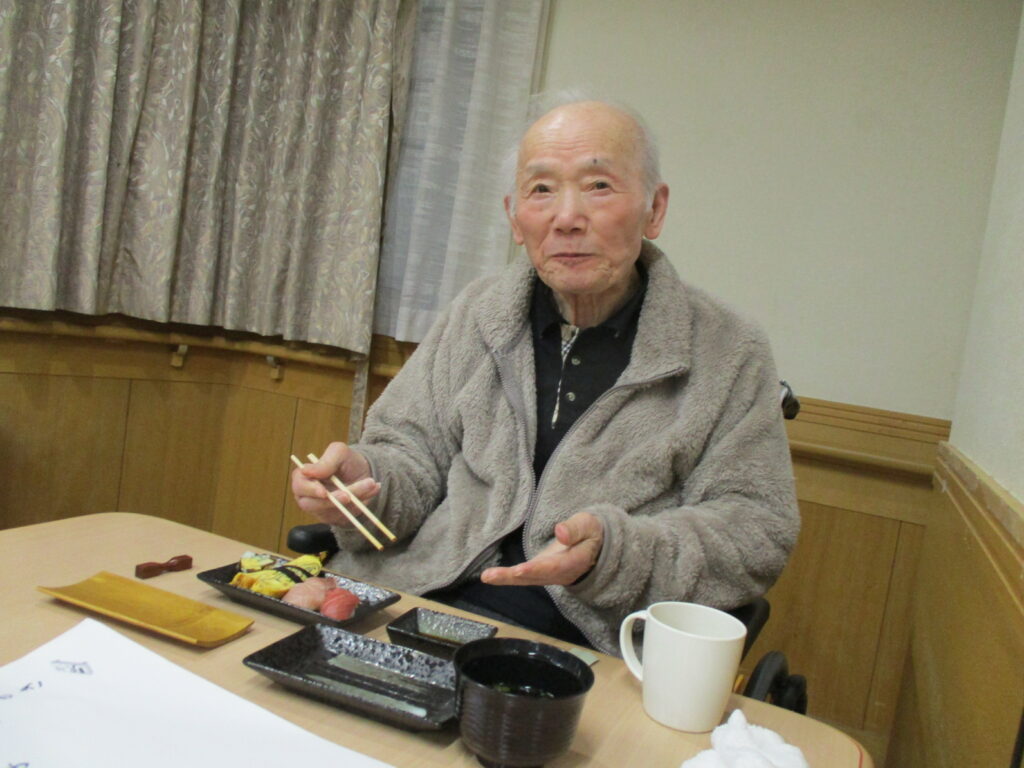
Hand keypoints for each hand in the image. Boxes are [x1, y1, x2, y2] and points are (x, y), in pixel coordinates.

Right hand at [290, 442, 379, 526]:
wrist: (364, 473)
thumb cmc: (347, 461)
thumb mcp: (339, 453)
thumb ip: (325, 461)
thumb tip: (306, 471)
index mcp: (304, 478)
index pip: (299, 486)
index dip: (310, 490)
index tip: (324, 492)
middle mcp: (308, 496)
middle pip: (312, 504)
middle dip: (332, 500)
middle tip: (349, 496)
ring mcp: (321, 509)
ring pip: (331, 511)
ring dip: (352, 501)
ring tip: (370, 485)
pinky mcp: (335, 517)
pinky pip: (344, 517)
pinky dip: (360, 505)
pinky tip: (372, 491)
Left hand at [480, 512, 603, 586]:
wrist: (594, 544)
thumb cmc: (590, 531)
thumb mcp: (588, 524)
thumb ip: (575, 529)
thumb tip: (560, 532)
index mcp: (575, 561)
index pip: (555, 567)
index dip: (537, 569)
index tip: (519, 570)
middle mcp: (561, 573)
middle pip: (536, 576)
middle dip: (514, 576)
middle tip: (493, 576)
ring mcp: (550, 575)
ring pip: (527, 579)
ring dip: (506, 579)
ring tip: (487, 577)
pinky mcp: (541, 572)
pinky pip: (523, 577)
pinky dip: (506, 577)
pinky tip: (489, 576)